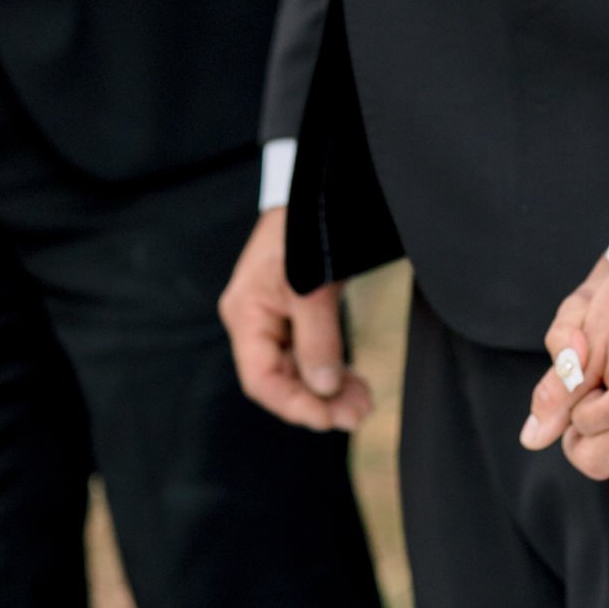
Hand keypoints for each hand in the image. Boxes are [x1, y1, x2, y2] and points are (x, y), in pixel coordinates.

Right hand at [219, 206, 373, 432]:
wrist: (317, 188)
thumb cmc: (304, 230)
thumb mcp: (311, 286)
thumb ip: (317, 338)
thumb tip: (324, 389)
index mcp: (245, 315)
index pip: (261, 379)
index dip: (294, 405)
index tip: (330, 419)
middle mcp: (255, 321)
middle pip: (281, 378)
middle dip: (319, 401)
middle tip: (358, 415)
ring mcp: (276, 317)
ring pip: (299, 368)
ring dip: (329, 388)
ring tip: (363, 403)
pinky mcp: (298, 311)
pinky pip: (310, 351)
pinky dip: (332, 367)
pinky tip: (354, 381)